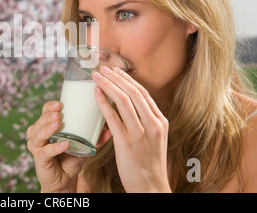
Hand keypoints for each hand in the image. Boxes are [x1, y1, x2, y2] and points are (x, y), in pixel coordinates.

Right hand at [26, 101, 85, 192]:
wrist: (64, 179)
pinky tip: (64, 143)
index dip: (50, 106)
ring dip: (48, 128)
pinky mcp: (39, 159)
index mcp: (46, 126)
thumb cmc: (70, 157)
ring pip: (39, 134)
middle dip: (48, 115)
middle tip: (59, 113)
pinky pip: (46, 151)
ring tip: (58, 124)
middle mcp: (38, 134)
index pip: (45, 111)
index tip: (60, 104)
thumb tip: (108, 130)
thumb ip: (94, 138)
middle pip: (40, 121)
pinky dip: (55, 147)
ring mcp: (37, 147)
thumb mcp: (83, 146)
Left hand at [92, 66, 170, 192]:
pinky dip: (103, 102)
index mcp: (160, 121)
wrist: (150, 187)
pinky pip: (113, 117)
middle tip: (102, 68)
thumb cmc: (149, 163)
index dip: (128, 79)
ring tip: (96, 76)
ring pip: (123, 100)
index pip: (143, 93)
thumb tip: (130, 105)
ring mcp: (140, 133)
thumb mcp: (154, 138)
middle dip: (116, 77)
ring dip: (108, 85)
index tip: (116, 70)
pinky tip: (96, 94)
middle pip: (133, 92)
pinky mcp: (126, 143)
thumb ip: (145, 121)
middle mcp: (152, 124)